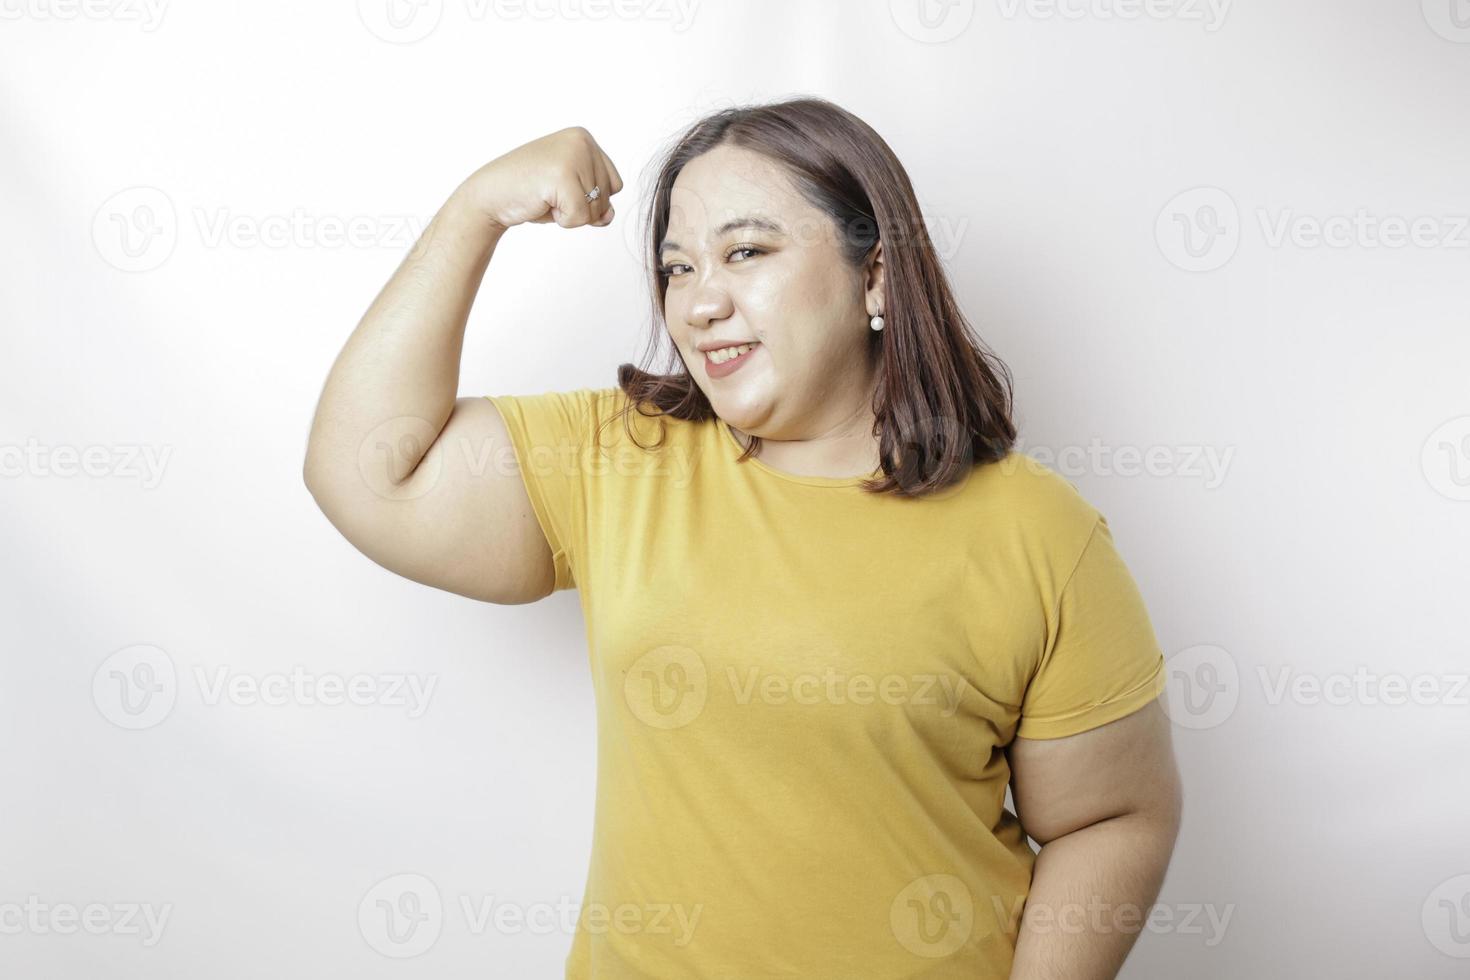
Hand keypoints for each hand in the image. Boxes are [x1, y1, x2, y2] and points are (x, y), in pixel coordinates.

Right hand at [461, 126, 623, 230]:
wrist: (490, 195)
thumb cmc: (529, 192)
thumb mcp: (571, 193)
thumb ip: (597, 200)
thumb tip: (609, 215)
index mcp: (584, 138)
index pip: (615, 185)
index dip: (589, 198)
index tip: (560, 187)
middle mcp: (582, 141)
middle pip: (607, 197)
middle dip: (579, 206)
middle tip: (549, 193)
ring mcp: (573, 156)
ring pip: (596, 209)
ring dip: (570, 214)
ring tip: (546, 197)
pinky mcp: (563, 175)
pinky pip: (580, 217)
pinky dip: (562, 220)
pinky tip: (543, 203)